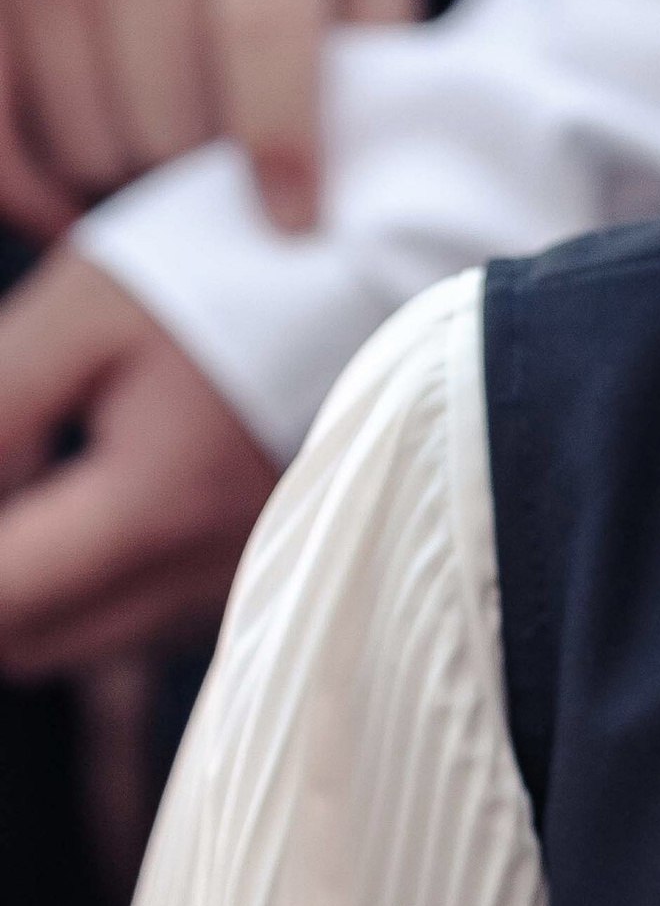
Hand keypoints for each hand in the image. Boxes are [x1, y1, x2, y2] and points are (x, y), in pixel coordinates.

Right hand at [0, 0, 420, 237]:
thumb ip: (374, 58)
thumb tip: (363, 187)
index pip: (261, 27)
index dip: (279, 141)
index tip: (293, 225)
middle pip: (169, 116)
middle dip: (211, 169)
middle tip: (236, 151)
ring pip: (87, 142)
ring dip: (134, 169)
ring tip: (171, 125)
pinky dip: (33, 187)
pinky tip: (76, 194)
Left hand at [0, 252, 275, 677]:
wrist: (376, 262)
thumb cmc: (226, 270)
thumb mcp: (81, 311)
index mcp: (153, 511)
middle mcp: (205, 573)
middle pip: (32, 644)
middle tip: (6, 470)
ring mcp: (242, 576)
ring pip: (90, 637)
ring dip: (38, 581)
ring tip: (44, 472)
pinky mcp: (265, 564)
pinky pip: (150, 612)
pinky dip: (102, 572)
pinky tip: (105, 482)